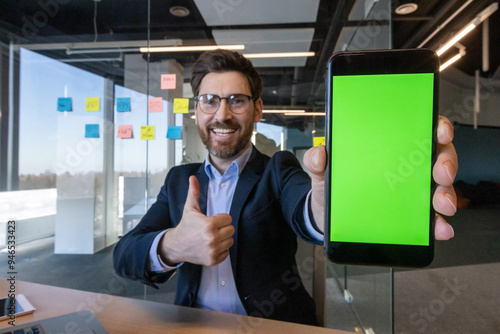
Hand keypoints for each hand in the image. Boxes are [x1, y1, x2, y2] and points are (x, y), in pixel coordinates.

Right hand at [158, 176, 233, 265]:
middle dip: (223, 228)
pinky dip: (221, 250)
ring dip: (223, 239)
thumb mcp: (190, 208)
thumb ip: (194, 192)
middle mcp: (212, 239)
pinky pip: (226, 253)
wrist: (176, 245)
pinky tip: (211, 246)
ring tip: (211, 237)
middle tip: (212, 229)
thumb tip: (192, 177)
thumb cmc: (186, 226)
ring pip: (230, 241)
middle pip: (231, 230)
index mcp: (209, 224)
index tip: (212, 220)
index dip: (220, 218)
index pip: (228, 219)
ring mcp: (213, 251)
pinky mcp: (213, 260)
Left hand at [303, 115, 457, 239]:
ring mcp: (412, 191)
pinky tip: (439, 228)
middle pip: (439, 156)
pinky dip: (438, 224)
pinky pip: (431, 219)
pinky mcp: (411, 216)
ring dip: (446, 194)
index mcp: (390, 146)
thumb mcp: (322, 171)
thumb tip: (320, 153)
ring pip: (441, 187)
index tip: (440, 132)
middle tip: (440, 174)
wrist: (327, 215)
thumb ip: (317, 160)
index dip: (437, 127)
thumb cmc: (332, 185)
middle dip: (446, 163)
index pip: (421, 128)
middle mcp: (407, 165)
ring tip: (440, 204)